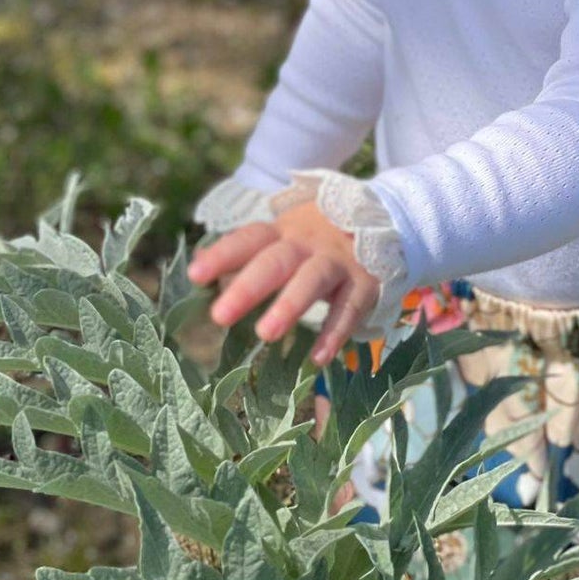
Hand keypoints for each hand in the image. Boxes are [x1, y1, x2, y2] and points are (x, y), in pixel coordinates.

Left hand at [187, 201, 382, 365]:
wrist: (383, 221)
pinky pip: (350, 308)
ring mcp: (338, 262)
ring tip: (265, 334)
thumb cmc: (315, 243)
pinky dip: (335, 332)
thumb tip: (199, 275)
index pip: (249, 239)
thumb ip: (247, 258)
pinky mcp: (365, 283)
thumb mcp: (284, 241)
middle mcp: (308, 244)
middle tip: (219, 316)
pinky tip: (318, 357)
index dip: (222, 255)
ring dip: (289, 306)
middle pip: (277, 261)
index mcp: (282, 233)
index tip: (195, 276)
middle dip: (249, 287)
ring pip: (313, 280)